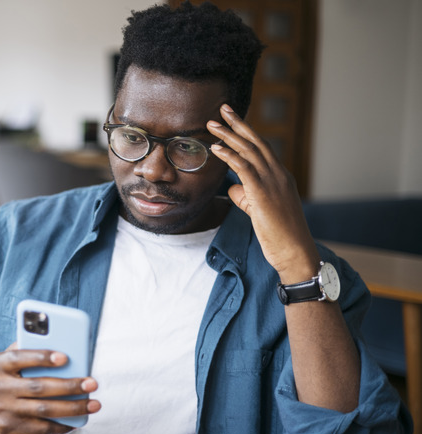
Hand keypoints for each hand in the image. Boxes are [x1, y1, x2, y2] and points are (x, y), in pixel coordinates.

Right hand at [0, 345, 99, 433]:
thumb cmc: (0, 378)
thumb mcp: (3, 360)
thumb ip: (25, 349)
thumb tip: (58, 342)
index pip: (19, 358)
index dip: (42, 357)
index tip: (65, 357)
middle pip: (38, 387)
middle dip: (69, 385)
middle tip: (92, 382)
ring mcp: (4, 410)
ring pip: (44, 410)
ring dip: (73, 408)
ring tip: (93, 404)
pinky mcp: (10, 429)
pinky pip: (41, 429)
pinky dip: (61, 425)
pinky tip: (76, 420)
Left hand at [207, 104, 318, 282]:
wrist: (295, 252)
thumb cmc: (278, 235)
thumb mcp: (259, 210)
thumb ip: (246, 195)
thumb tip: (233, 186)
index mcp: (280, 176)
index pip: (261, 147)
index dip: (246, 131)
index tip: (232, 118)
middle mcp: (278, 174)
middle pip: (255, 141)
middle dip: (238, 124)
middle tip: (222, 109)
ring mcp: (272, 182)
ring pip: (249, 151)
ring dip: (228, 135)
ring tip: (211, 124)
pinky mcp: (263, 193)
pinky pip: (244, 168)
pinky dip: (229, 155)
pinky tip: (216, 148)